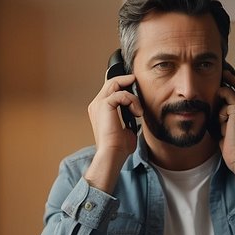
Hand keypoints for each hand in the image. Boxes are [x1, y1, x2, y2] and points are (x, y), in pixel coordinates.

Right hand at [83, 72, 139, 191]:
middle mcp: (96, 104)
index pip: (110, 89)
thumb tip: (138, 113)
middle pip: (111, 82)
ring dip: (131, 94)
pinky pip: (121, 94)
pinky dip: (132, 101)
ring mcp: (98, 104)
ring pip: (115, 84)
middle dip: (126, 80)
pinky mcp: (104, 105)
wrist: (112, 154)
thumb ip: (129, 118)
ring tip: (138, 110)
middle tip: (138, 83)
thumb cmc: (118, 147)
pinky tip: (136, 113)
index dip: (122, 84)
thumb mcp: (126, 129)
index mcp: (99, 110)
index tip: (135, 86)